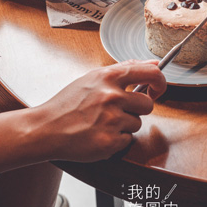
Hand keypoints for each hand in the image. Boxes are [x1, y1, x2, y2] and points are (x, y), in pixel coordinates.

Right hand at [31, 60, 166, 161]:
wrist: (46, 129)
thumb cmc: (68, 103)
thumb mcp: (93, 78)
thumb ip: (125, 69)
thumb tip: (154, 63)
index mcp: (108, 77)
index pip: (150, 73)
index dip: (160, 82)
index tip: (158, 89)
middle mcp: (112, 96)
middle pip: (147, 104)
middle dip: (137, 110)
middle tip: (117, 111)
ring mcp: (111, 120)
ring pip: (137, 123)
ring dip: (124, 125)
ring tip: (102, 123)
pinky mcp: (110, 142)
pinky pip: (127, 140)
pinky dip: (116, 140)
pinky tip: (99, 134)